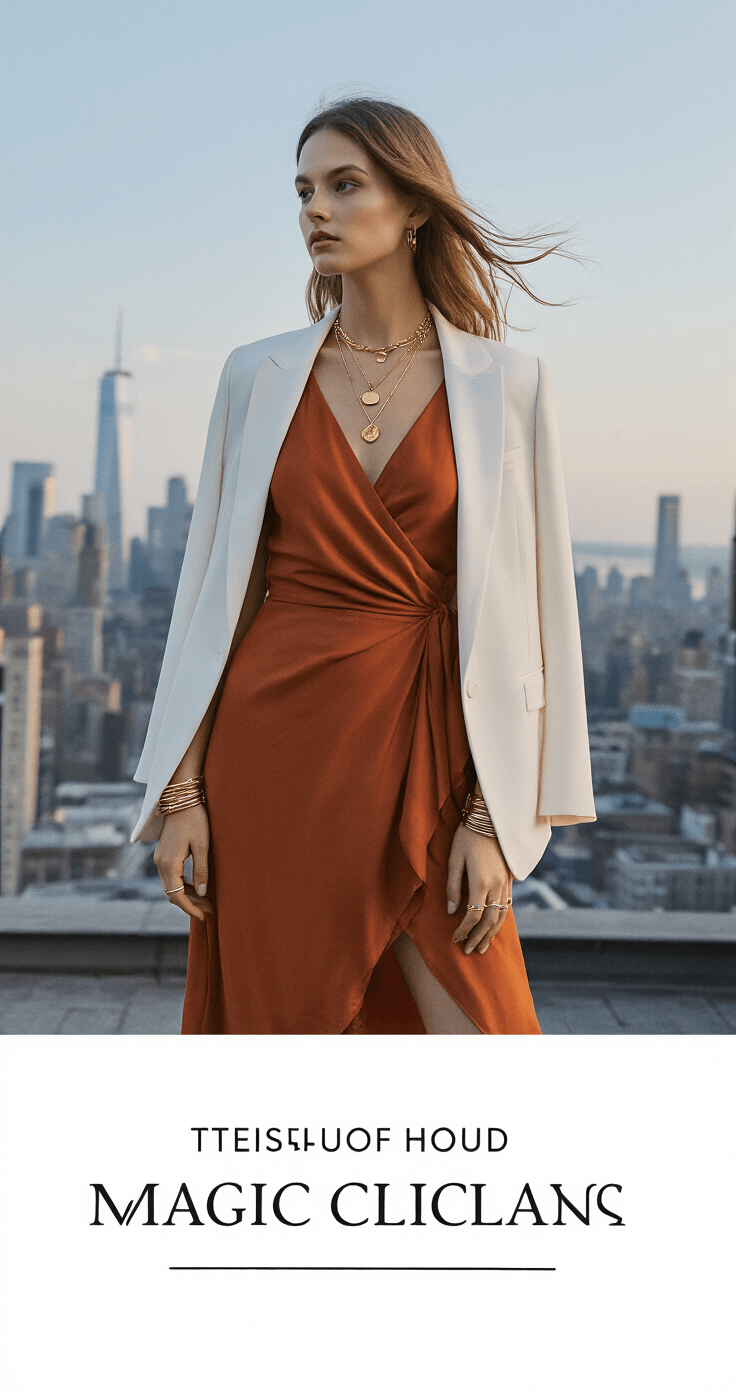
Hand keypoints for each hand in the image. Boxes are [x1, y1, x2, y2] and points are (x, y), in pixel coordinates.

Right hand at [153, 804, 213, 921]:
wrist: (180, 799)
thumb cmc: (194, 819)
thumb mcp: (203, 846)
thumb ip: (201, 871)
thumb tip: (203, 893)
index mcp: (169, 863)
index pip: (177, 896)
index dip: (190, 908)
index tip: (204, 916)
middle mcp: (160, 863)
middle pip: (172, 893)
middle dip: (191, 904)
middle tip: (210, 909)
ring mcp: (160, 859)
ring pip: (171, 886)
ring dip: (187, 895)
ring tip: (207, 901)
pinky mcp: (163, 854)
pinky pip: (171, 877)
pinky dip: (183, 885)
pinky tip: (198, 887)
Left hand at [446, 824, 512, 954]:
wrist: (491, 818)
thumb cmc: (467, 836)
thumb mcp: (454, 859)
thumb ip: (452, 887)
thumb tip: (450, 911)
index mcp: (480, 882)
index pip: (473, 916)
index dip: (463, 930)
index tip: (454, 939)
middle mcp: (496, 885)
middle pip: (489, 920)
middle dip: (477, 938)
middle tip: (468, 951)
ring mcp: (506, 883)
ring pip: (501, 916)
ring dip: (491, 934)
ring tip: (482, 947)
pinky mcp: (510, 879)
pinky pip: (507, 906)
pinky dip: (500, 920)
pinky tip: (493, 928)